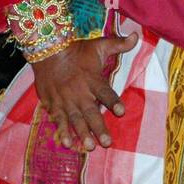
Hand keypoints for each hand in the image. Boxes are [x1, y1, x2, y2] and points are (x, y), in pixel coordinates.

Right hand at [32, 32, 138, 152]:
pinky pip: (58, 120)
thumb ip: (118, 44)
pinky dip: (62, 131)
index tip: (121, 111)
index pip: (105, 92)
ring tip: (89, 147)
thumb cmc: (76, 51)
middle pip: (90, 112)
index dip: (113, 101)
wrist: (46, 50)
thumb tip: (137, 36)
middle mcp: (79, 92)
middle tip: (106, 143)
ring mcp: (65, 100)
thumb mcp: (98, 45)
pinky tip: (67, 143)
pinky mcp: (52, 104)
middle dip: (98, 128)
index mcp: (92, 79)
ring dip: (82, 134)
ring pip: (74, 120)